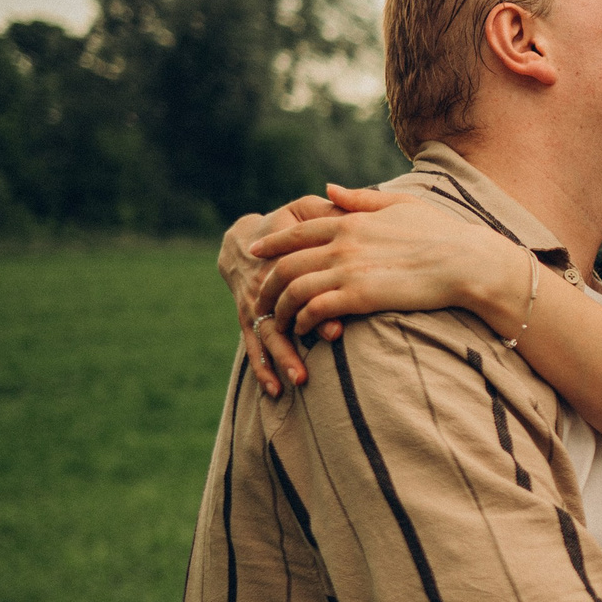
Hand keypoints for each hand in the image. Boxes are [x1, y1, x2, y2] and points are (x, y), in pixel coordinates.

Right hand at [221, 197, 337, 394]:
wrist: (245, 239)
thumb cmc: (288, 225)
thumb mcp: (305, 211)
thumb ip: (331, 211)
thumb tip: (356, 211)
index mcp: (282, 258)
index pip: (298, 286)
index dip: (317, 308)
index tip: (336, 329)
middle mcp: (264, 284)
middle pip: (281, 317)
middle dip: (297, 343)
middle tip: (315, 366)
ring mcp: (253, 304)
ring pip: (266, 336)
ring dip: (281, 360)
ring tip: (299, 381)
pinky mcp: (249, 319)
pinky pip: (254, 346)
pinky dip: (262, 368)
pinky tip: (276, 390)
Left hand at [249, 183, 523, 337]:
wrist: (466, 261)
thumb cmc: (443, 233)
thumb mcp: (400, 204)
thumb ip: (360, 199)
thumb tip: (328, 189)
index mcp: (350, 221)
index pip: (297, 231)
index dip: (272, 243)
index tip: (255, 252)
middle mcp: (342, 243)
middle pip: (286, 263)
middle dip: (266, 282)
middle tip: (258, 297)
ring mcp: (349, 270)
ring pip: (294, 289)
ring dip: (280, 307)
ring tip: (278, 321)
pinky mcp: (360, 296)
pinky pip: (315, 309)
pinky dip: (303, 320)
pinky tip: (304, 329)